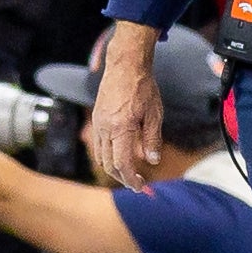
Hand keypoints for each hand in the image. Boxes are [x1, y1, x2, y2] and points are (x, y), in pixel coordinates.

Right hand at [91, 24, 162, 191]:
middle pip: (109, 164)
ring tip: (129, 173)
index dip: (131, 179)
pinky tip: (118, 156)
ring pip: (100, 157)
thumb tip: (152, 161)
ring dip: (113, 169)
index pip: (122, 164)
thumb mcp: (154, 114)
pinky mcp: (96, 119)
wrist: (125, 65)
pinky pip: (97, 145)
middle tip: (138, 184)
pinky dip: (106, 156)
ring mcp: (97, 123)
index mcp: (121, 128)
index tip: (141, 187)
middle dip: (122, 178)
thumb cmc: (143, 88)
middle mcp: (105, 128)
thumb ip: (152, 139)